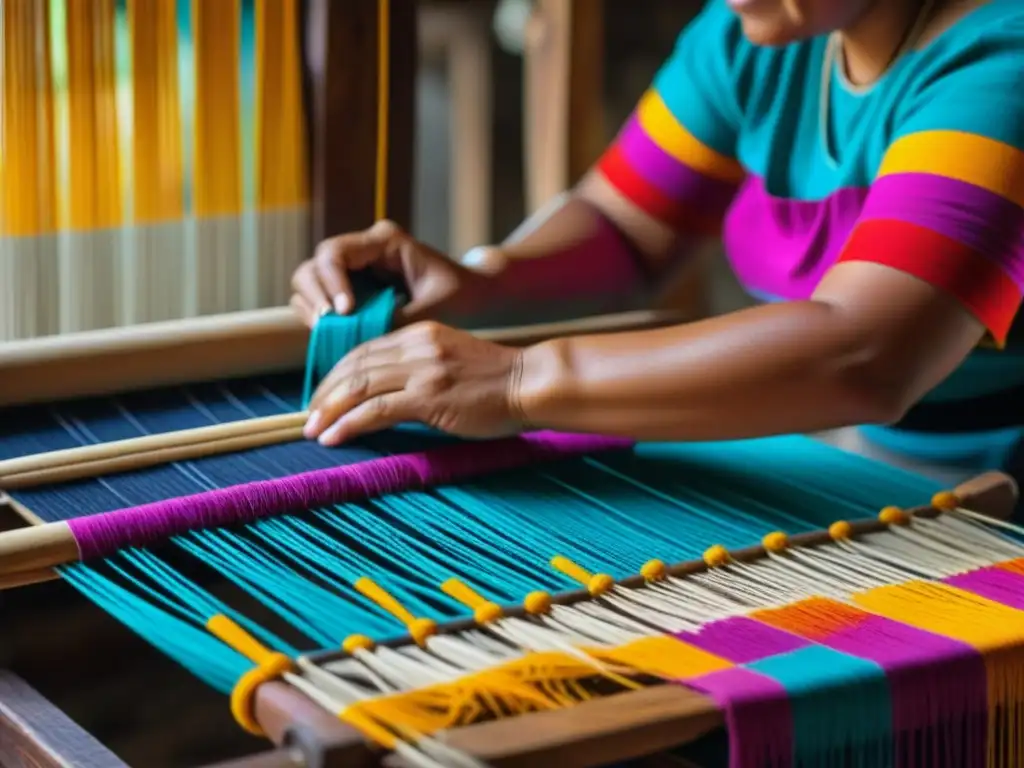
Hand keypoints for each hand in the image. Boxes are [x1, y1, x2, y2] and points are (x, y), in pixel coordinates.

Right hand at [290, 219, 502, 326]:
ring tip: (326, 335)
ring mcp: (355, 271)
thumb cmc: (461, 294)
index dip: (331, 282)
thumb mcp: (434, 307)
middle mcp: (363, 251)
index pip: (336, 253)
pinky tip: (333, 338)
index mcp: (383, 242)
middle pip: (314, 266)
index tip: (344, 311)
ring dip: (313, 310)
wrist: (475, 295)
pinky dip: (322, 320)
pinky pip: (323, 302)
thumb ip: (398, 320)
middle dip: (315, 296)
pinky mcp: (353, 291)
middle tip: (326, 326)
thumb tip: (359, 339)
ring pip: (311, 283)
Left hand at [302, 320, 527, 444]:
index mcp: (420, 334)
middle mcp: (416, 345)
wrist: (531, 383)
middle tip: (307, 415)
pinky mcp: (430, 396)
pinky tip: (334, 436)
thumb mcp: (451, 362)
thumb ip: (419, 369)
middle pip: (354, 364)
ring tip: (312, 429)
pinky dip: (349, 423)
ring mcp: (423, 369)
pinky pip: (377, 409)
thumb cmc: (498, 381)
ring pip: (359, 385)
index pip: (364, 350)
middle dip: (325, 392)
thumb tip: (386, 395)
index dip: (337, 374)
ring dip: (329, 409)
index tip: (323, 396)